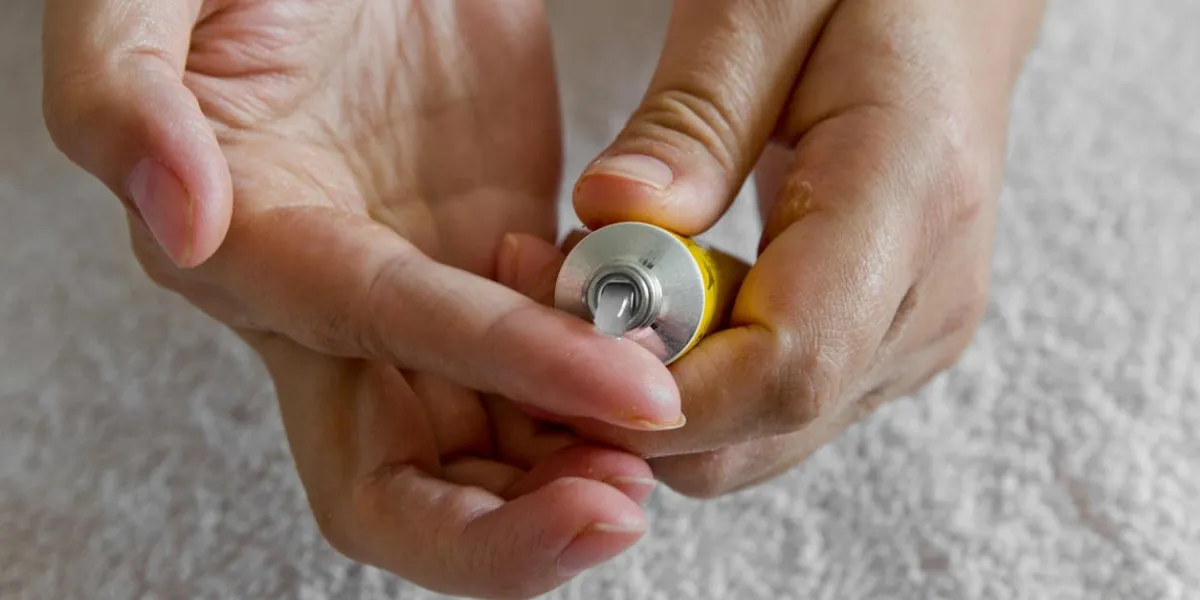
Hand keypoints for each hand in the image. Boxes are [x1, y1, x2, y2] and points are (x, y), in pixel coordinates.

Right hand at [42, 1, 678, 595]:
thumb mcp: (142, 3)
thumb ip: (120, 102)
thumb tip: (185, 222)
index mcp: (255, 255)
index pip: (376, 350)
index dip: (501, 374)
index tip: (624, 392)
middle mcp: (339, 307)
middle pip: (409, 482)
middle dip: (516, 523)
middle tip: (627, 498)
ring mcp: (432, 286)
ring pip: (496, 440)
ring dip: (576, 465)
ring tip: (667, 431)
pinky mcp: (500, 250)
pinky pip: (559, 355)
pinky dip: (606, 376)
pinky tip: (658, 344)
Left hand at [500, 0, 1044, 496]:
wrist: (953, 13)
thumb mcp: (766, 5)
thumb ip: (691, 118)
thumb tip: (608, 217)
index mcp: (911, 200)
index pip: (786, 368)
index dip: (658, 389)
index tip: (555, 339)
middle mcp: (928, 300)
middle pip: (762, 428)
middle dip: (630, 394)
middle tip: (551, 286)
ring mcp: (914, 336)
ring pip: (756, 436)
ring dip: (652, 385)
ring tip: (598, 272)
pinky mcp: (888, 346)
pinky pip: (770, 408)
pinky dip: (691, 373)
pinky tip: (656, 291)